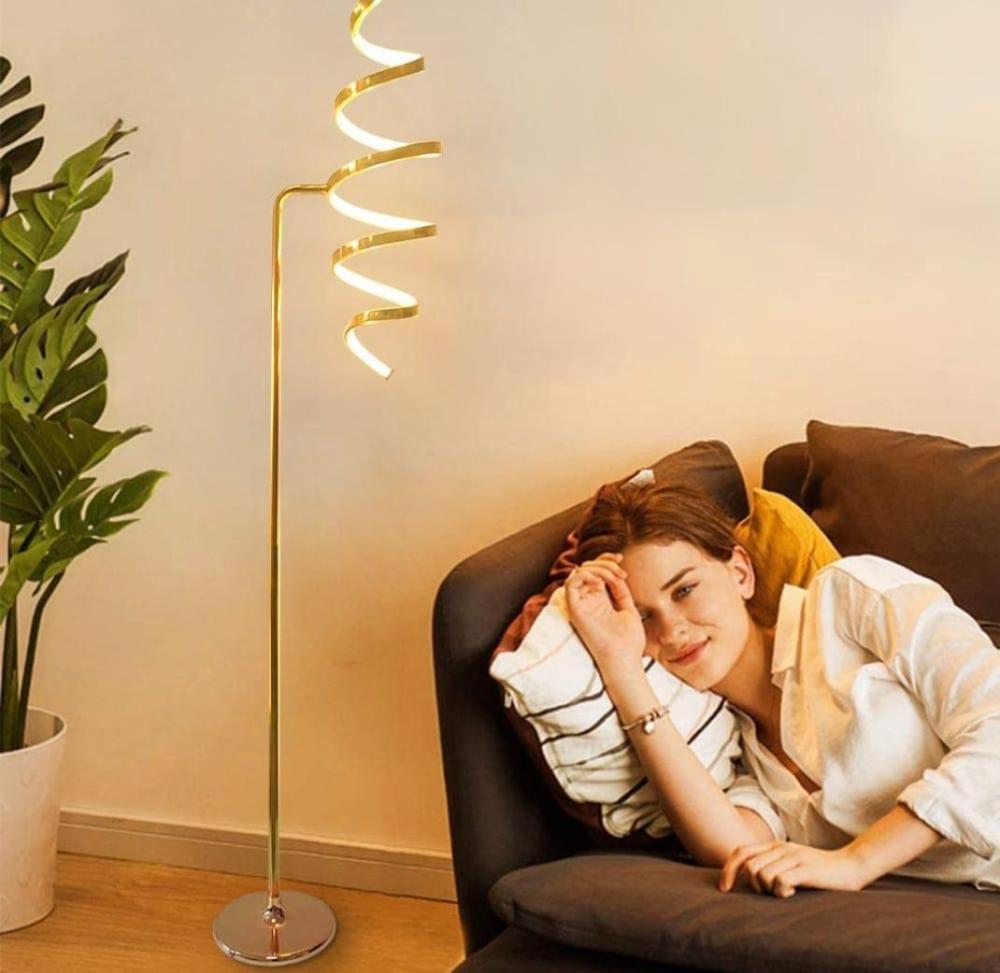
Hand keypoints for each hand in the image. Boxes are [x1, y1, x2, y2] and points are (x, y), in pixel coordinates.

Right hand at [565, 552, 645, 681]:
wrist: (625, 659)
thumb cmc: (628, 641)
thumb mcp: (628, 609)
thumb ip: (620, 591)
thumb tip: (616, 575)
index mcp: (599, 600)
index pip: (595, 572)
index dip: (605, 560)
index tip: (621, 559)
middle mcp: (587, 601)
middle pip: (587, 568)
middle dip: (604, 562)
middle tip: (621, 573)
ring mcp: (580, 605)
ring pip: (579, 571)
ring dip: (598, 568)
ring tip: (614, 578)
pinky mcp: (575, 609)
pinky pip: (572, 583)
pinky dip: (586, 575)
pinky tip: (601, 581)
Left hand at [718, 841, 865, 897]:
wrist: (849, 866)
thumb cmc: (817, 871)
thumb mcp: (790, 863)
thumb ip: (770, 865)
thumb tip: (746, 878)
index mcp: (773, 846)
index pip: (740, 852)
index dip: (728, 870)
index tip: (725, 889)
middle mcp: (780, 848)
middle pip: (749, 867)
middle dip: (754, 886)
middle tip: (772, 893)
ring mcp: (793, 857)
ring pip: (762, 875)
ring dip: (770, 890)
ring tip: (786, 891)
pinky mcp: (805, 869)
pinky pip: (780, 881)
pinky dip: (782, 891)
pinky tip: (794, 892)